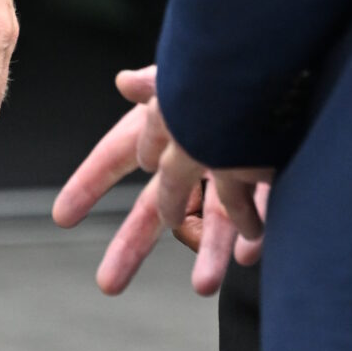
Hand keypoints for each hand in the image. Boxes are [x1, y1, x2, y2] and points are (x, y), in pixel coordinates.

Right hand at [53, 70, 270, 297]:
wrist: (289, 63)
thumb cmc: (230, 64)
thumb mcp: (189, 73)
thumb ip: (159, 83)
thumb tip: (124, 82)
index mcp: (161, 127)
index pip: (115, 157)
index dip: (88, 185)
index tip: (61, 216)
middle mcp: (189, 156)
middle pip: (154, 209)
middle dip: (130, 247)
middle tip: (107, 285)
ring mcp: (227, 172)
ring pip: (212, 221)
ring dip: (208, 253)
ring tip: (203, 287)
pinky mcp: (269, 179)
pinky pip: (259, 214)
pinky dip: (254, 235)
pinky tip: (250, 254)